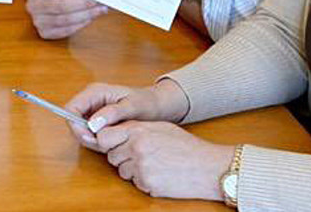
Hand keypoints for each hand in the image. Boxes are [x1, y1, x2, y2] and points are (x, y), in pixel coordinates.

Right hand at [25, 0, 107, 38]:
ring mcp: (38, 20)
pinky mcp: (45, 32)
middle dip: (82, 4)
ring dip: (85, 15)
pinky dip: (81, 24)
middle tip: (97, 1)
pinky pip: (66, 30)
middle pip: (61, 6)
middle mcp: (33, 5)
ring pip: (64, 20)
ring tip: (99, 10)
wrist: (42, 0)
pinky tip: (90, 18)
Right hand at [64, 80, 190, 144]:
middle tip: (104, 144)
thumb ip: (113, 113)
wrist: (156, 106)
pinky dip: (97, 142)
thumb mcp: (133, 106)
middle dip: (85, 136)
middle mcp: (90, 100)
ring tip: (113, 141)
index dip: (75, 125)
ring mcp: (93, 111)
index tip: (91, 138)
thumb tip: (93, 123)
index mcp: (95, 91)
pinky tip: (113, 141)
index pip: (71, 108)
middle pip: (73, 121)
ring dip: (92, 140)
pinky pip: (89, 134)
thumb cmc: (147, 102)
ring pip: (80, 130)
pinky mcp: (97, 121)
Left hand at [96, 121, 233, 199]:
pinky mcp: (146, 184)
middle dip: (122, 157)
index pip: (104, 136)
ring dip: (133, 170)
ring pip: (122, 171)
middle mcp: (137, 148)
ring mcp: (140, 167)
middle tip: (142, 155)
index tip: (113, 144)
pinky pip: (135, 183)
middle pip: (111, 156)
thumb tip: (116, 132)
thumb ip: (137, 128)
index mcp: (139, 130)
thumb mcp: (161, 128)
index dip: (107, 141)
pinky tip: (159, 174)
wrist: (207, 166)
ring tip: (154, 164)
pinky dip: (144, 181)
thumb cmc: (187, 146)